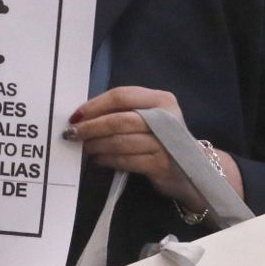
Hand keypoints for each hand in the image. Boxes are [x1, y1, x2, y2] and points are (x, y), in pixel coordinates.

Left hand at [64, 87, 243, 210]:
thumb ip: (125, 111)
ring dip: (97, 145)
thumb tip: (84, 115)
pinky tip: (98, 160)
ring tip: (84, 148)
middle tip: (72, 133)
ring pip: (120, 141)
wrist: (192, 169)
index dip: (95, 105)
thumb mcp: (151, 117)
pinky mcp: (160, 164)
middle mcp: (166, 118)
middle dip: (91, 127)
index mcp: (161, 100)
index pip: (121, 96)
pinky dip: (108, 160)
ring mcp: (164, 143)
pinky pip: (126, 160)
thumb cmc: (163, 139)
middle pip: (119, 120)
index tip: (75, 115)